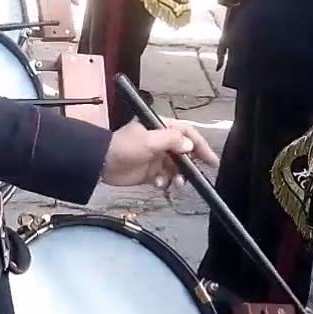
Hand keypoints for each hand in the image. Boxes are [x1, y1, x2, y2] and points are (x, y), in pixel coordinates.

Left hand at [100, 119, 218, 188]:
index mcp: (161, 128)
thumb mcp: (149, 140)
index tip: (211, 160)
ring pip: (176, 169)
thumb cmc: (123, 147)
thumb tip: (189, 144)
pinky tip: (160, 184)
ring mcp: (156, 158)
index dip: (201, 145)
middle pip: (185, 153)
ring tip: (177, 184)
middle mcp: (161, 142)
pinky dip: (165, 183)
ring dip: (179, 177)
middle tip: (196, 177)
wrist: (101, 164)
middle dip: (191, 165)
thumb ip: (171, 140)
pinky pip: (165, 179)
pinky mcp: (150, 173)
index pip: (187, 133)